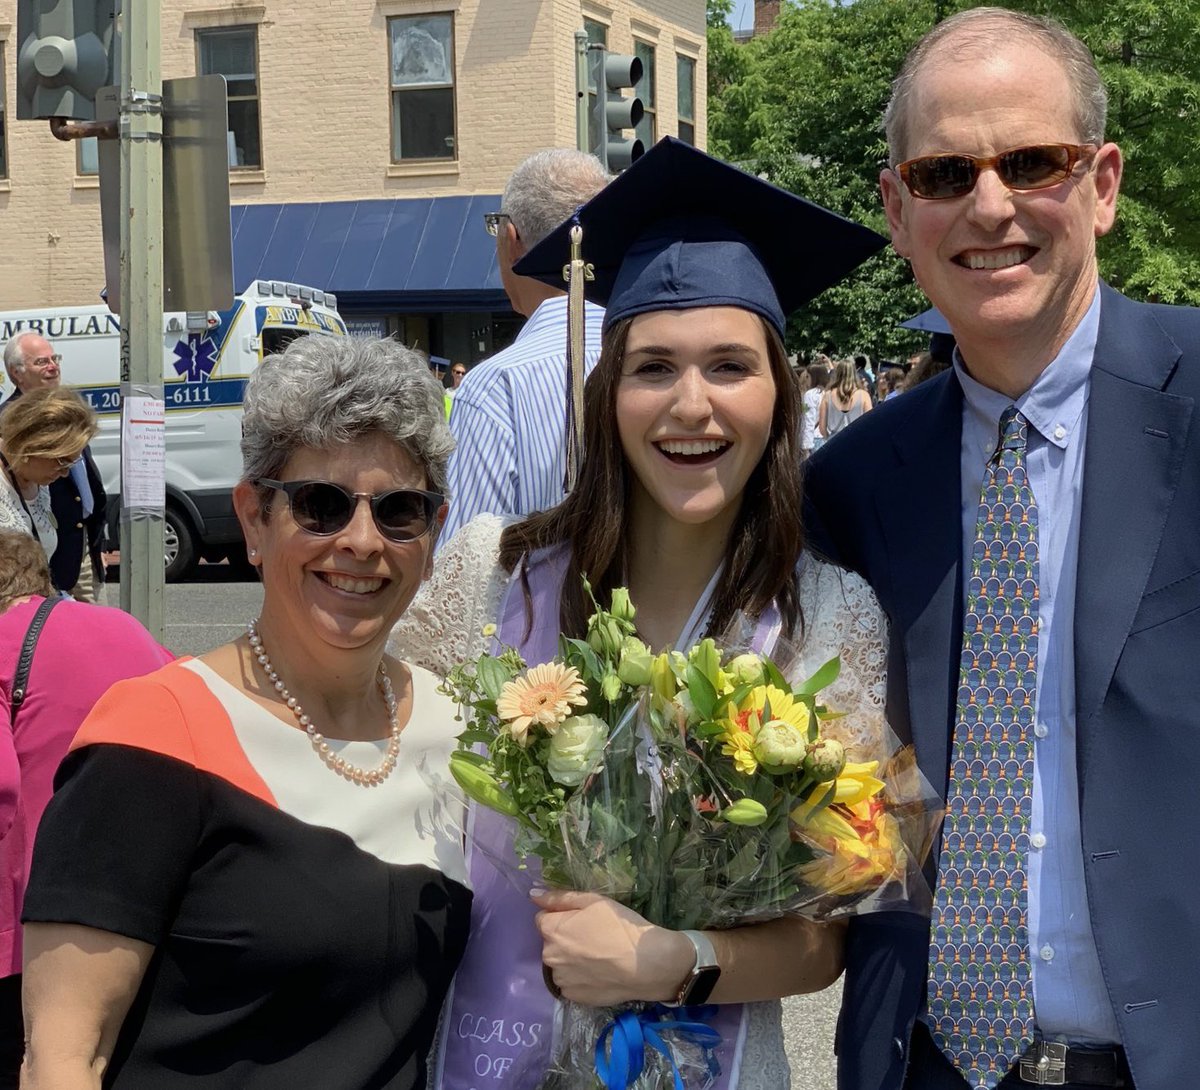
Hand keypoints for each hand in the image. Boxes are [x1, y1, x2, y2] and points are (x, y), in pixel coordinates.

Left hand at [531, 889, 692, 1006]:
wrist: (644, 964)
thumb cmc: (619, 926)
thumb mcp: (593, 901)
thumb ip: (560, 898)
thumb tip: (533, 896)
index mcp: (551, 930)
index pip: (543, 919)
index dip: (562, 917)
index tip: (582, 920)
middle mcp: (549, 957)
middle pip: (551, 943)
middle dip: (565, 938)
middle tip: (593, 937)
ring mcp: (561, 980)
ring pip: (560, 964)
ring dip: (571, 960)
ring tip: (598, 957)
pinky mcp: (573, 997)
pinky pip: (571, 983)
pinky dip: (580, 978)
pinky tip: (600, 973)